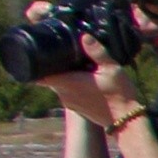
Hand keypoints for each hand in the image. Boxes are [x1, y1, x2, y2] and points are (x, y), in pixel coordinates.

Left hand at [23, 1, 149, 134]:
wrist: (125, 121)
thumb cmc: (119, 94)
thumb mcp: (112, 69)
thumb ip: (97, 51)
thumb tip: (84, 36)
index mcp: (67, 82)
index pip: (37, 76)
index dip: (32, 65)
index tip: (34, 55)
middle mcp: (63, 94)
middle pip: (49, 77)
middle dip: (54, 67)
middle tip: (63, 56)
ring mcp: (68, 103)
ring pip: (59, 85)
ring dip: (64, 77)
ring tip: (78, 68)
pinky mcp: (75, 109)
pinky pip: (67, 93)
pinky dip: (71, 86)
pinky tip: (85, 82)